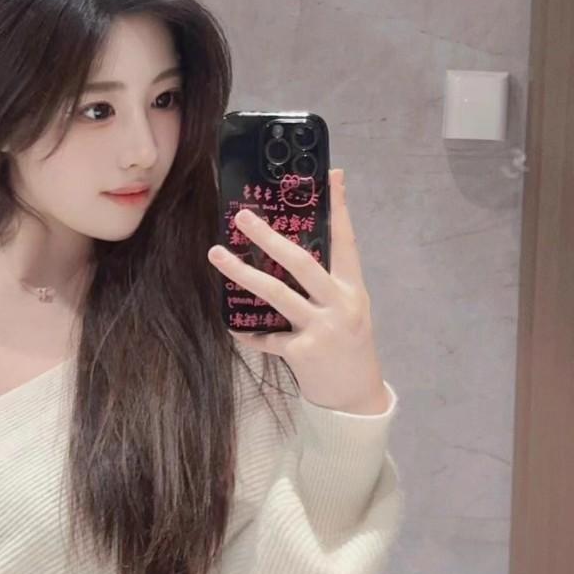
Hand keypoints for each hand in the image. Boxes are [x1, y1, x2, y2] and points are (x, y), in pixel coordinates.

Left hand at [207, 168, 387, 414]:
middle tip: (242, 217)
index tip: (332, 176)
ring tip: (217, 254)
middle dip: (269, 236)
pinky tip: (234, 326)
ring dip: (242, 272)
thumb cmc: (348, 346)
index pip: (346, 240)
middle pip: (301, 262)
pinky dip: (248, 332)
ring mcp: (321, 328)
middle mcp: (340, 304)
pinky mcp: (302, 352)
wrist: (356, 397)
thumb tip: (291, 250)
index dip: (339, 207)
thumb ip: (328, 283)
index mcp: (352, 289)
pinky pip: (267, 337)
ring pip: (276, 294)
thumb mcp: (349, 309)